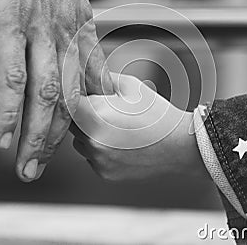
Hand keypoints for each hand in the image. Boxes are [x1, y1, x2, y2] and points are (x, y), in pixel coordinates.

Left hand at [71, 73, 205, 180]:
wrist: (179, 146)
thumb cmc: (157, 114)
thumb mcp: (130, 86)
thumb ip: (102, 78)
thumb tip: (84, 73)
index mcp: (96, 116)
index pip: (67, 102)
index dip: (73, 95)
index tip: (82, 92)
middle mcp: (92, 141)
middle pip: (71, 123)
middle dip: (82, 113)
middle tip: (104, 108)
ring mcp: (97, 160)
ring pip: (79, 141)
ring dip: (89, 132)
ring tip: (114, 126)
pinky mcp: (104, 173)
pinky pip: (91, 156)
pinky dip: (99, 148)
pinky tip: (120, 141)